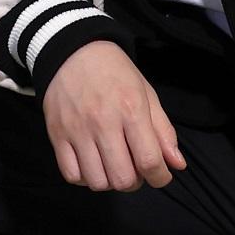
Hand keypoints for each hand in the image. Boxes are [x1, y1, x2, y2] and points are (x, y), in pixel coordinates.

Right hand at [42, 40, 188, 191]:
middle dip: (135, 182)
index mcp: (131, 110)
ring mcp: (77, 130)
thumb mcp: (146, 94)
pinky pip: (71, 175)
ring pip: (97, 182)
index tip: (160, 175)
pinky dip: (85, 178)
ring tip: (113, 167)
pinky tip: (92, 165)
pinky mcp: (57, 135)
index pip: (149, 161)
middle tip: (135, 170)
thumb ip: (163, 131)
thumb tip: (177, 164)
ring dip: (110, 182)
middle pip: (122, 178)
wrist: (73, 52)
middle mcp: (103, 122)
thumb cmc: (115, 73)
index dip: (160, 177)